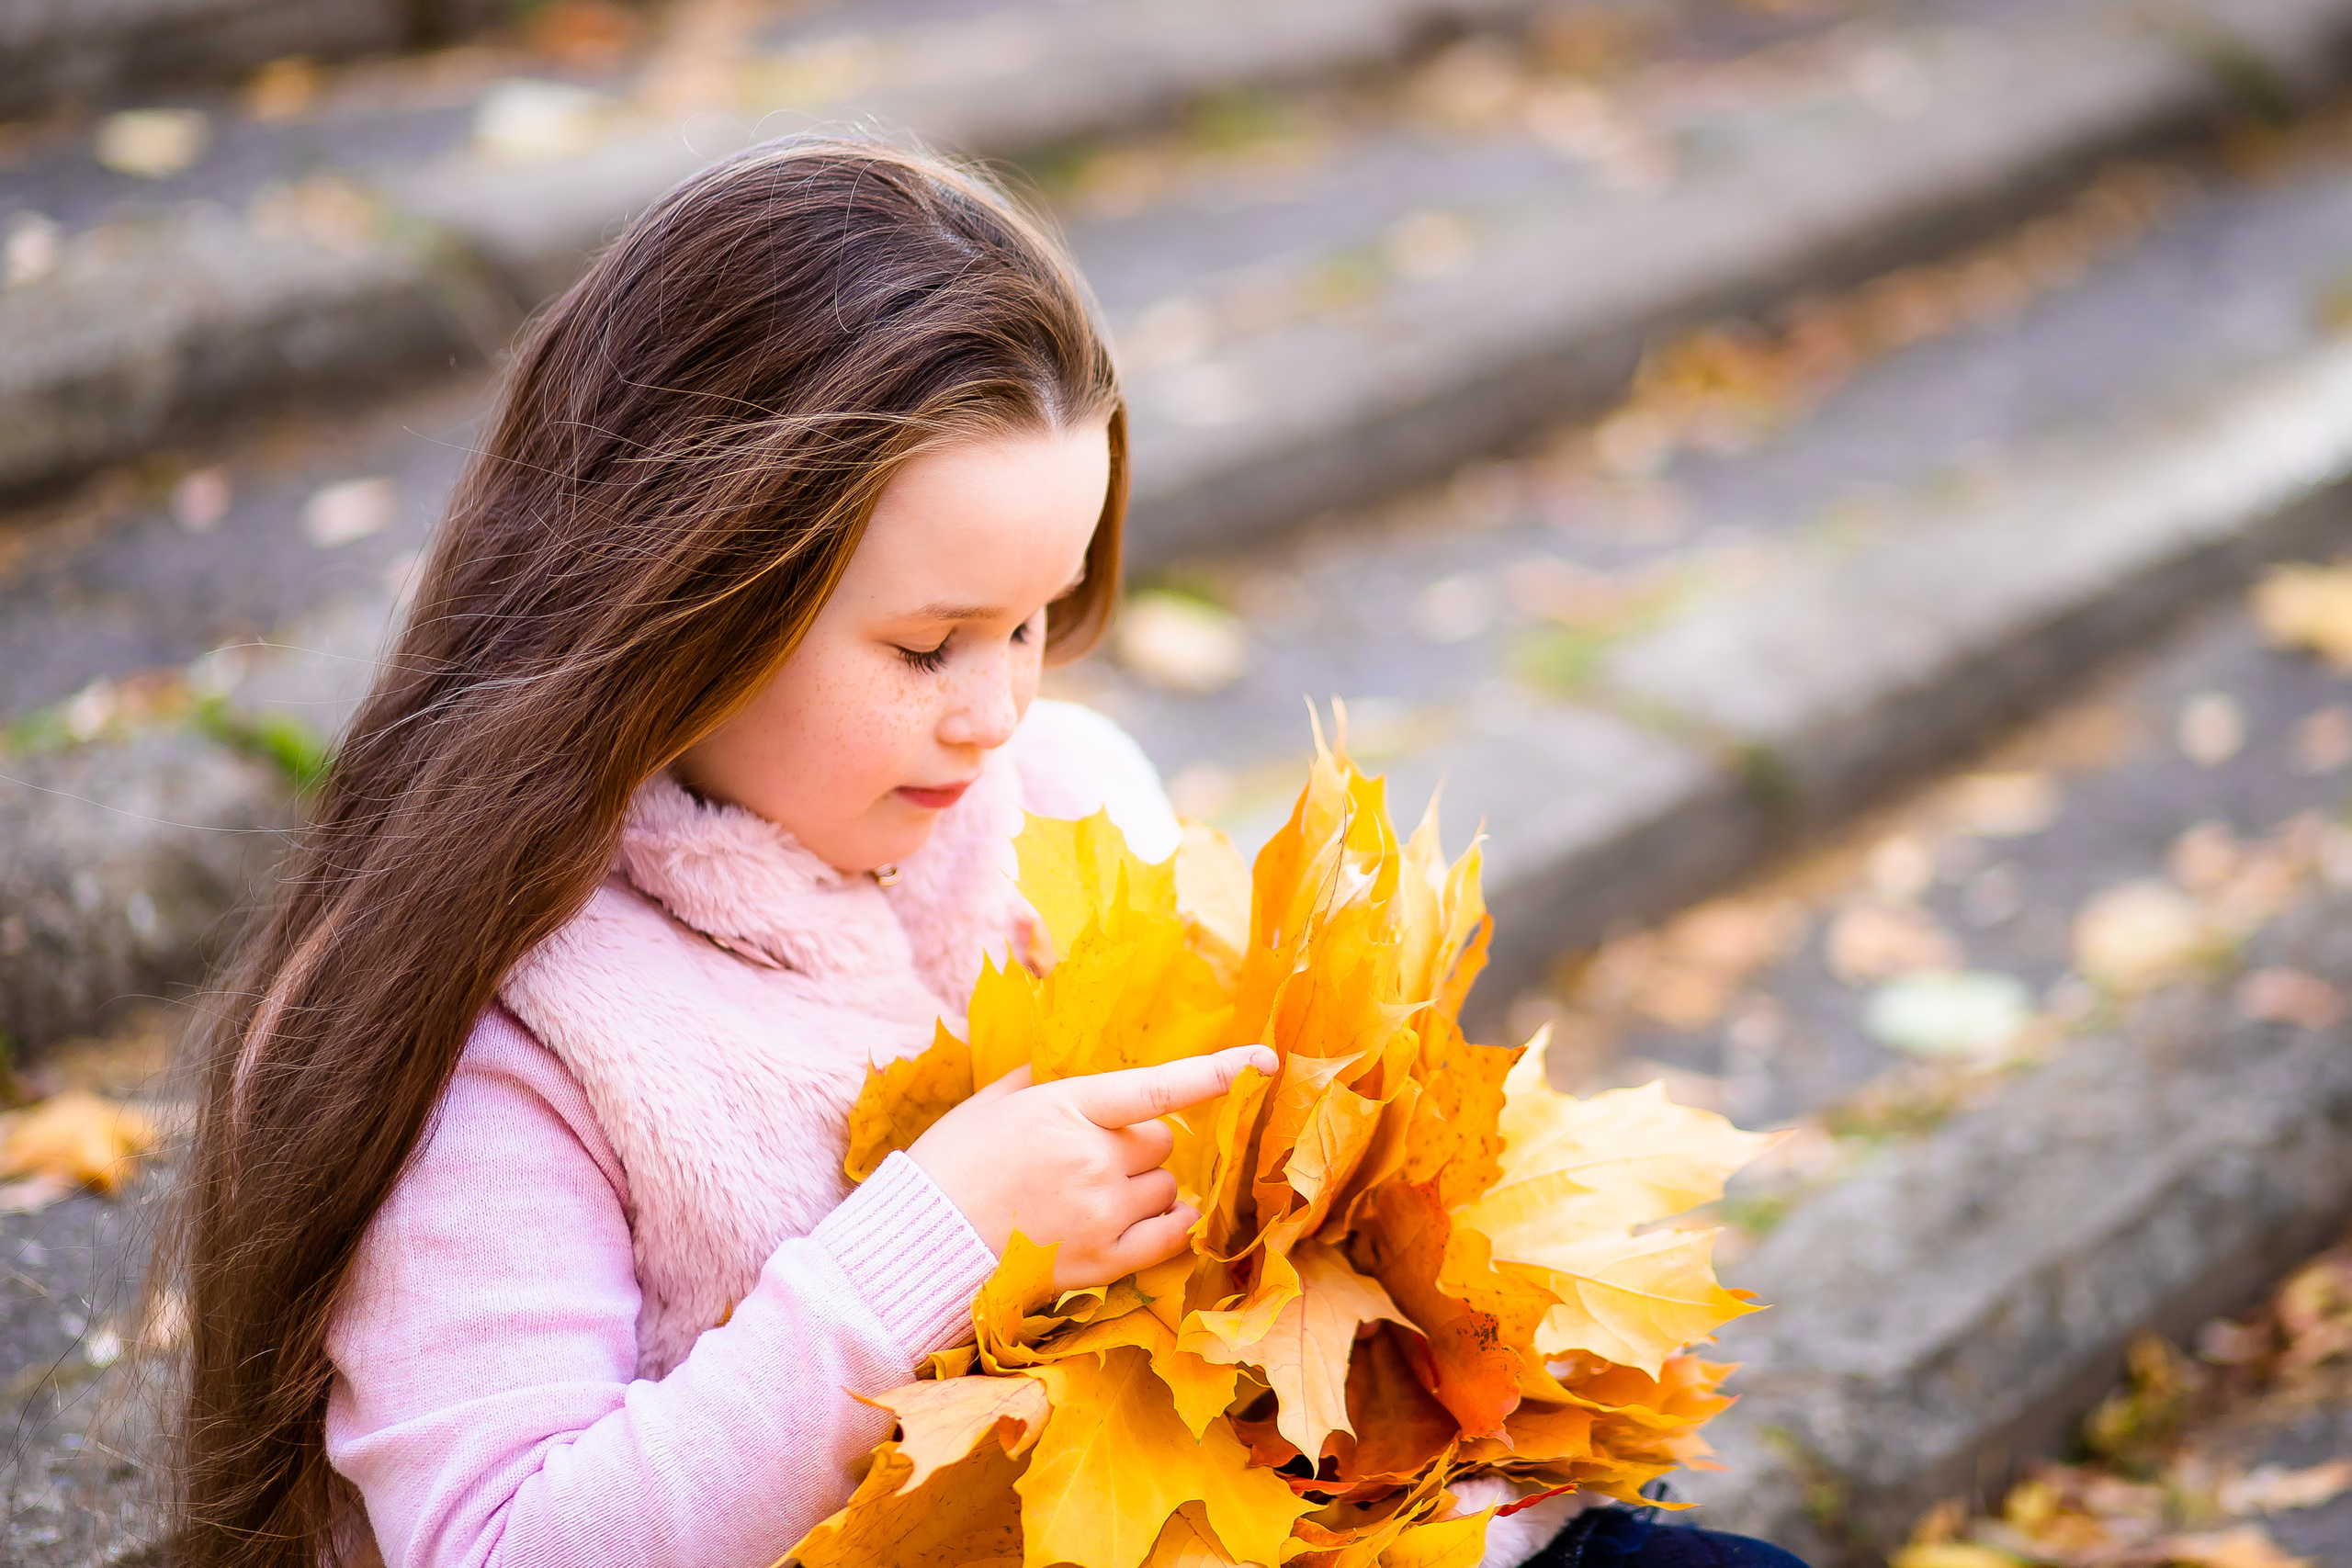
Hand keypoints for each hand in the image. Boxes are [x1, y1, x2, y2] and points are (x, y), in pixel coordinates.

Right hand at [907, 1044, 1277, 1288]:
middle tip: (1089, 1157)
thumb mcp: (994, 1101)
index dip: (1218, 1071)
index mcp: (1067, 1107)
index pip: (1158, 1086)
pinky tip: (1149, 1217)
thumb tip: (1079, 1063)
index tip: (1265, 1060)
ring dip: (1145, 1186)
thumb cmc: (951, 1163)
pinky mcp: (1102, 1261)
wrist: (922, 1244)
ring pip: (1165, 1186)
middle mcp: (1093, 1159)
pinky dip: (1168, 1223)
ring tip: (1093, 1194)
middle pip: (1160, 1141)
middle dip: (1136, 1144)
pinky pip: (1168, 1234)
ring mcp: (1101, 1213)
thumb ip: (1047, 1078)